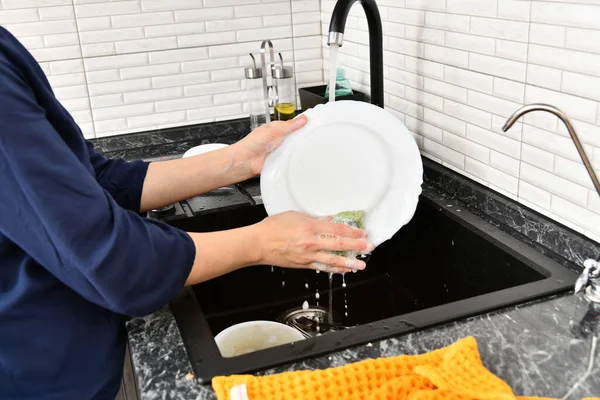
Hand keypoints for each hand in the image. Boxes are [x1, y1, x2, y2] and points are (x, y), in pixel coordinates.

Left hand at [232, 115, 307, 176]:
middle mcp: (279, 139)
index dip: (303, 125)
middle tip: (309, 139)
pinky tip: (294, 160)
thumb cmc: (253, 144)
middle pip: (296, 138)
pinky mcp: (280, 162)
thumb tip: (302, 119)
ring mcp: (280, 151)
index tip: (313, 125)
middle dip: (302, 139)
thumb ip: (290, 125)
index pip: (294, 125)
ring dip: (297, 151)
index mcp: (277, 129)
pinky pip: (290, 161)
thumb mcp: (274, 130)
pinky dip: (293, 161)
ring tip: (301, 150)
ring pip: (294, 150)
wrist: (246, 161)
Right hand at [252, 211, 373, 273]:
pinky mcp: (304, 265)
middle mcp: (311, 243)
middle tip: (369, 247)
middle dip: (356, 246)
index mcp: (310, 228)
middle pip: (339, 245)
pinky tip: (344, 270)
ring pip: (333, 260)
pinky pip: (323, 268)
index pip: (337, 230)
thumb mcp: (295, 216)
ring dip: (349, 263)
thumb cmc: (272, 228)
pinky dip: (335, 269)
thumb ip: (313, 219)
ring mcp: (308, 256)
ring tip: (361, 265)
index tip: (362, 233)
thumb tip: (328, 220)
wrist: (258, 244)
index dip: (352, 231)